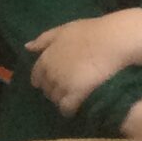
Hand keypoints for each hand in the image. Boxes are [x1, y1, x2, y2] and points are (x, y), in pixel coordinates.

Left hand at [24, 8, 141, 115]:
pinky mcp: (77, 94)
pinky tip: (76, 109)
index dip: (43, 80)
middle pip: (46, 89)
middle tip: (66, 89)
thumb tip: (27, 47)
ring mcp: (63, 84)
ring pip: (56, 99)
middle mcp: (50, 73)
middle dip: (54, 90)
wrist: (114, 40)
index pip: (36, 76)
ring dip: (62, 99)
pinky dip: (69, 110)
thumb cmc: (91, 32)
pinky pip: (67, 108)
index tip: (51, 82)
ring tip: (74, 97)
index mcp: (45, 58)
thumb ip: (44, 40)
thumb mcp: (63, 30)